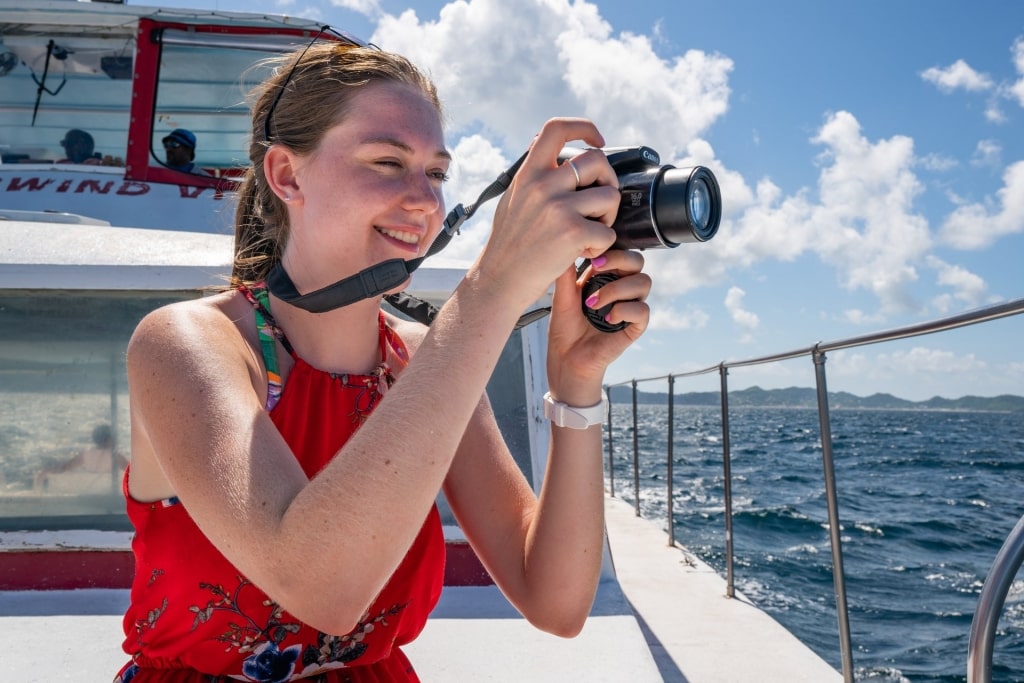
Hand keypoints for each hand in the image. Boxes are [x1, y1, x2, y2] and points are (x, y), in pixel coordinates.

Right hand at [473, 118, 620, 310]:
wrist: (499, 280)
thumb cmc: (508, 244)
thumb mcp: (513, 198)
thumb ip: (532, 174)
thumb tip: (545, 145)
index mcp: (528, 173)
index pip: (557, 129)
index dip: (583, 128)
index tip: (597, 140)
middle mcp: (543, 185)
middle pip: (597, 160)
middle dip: (608, 181)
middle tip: (599, 204)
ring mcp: (558, 208)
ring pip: (610, 196)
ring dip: (608, 217)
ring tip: (590, 231)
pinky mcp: (572, 233)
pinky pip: (608, 232)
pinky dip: (602, 245)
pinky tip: (582, 252)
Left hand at [546, 249, 650, 405]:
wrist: (566, 359)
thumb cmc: (564, 330)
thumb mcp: (561, 296)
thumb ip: (566, 272)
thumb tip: (566, 243)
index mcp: (605, 278)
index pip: (620, 252)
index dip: (611, 250)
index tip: (591, 259)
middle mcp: (621, 289)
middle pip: (638, 262)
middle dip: (620, 260)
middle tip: (596, 270)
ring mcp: (629, 307)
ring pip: (644, 282)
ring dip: (617, 289)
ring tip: (593, 304)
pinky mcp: (634, 327)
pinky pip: (643, 310)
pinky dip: (625, 310)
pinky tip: (607, 318)